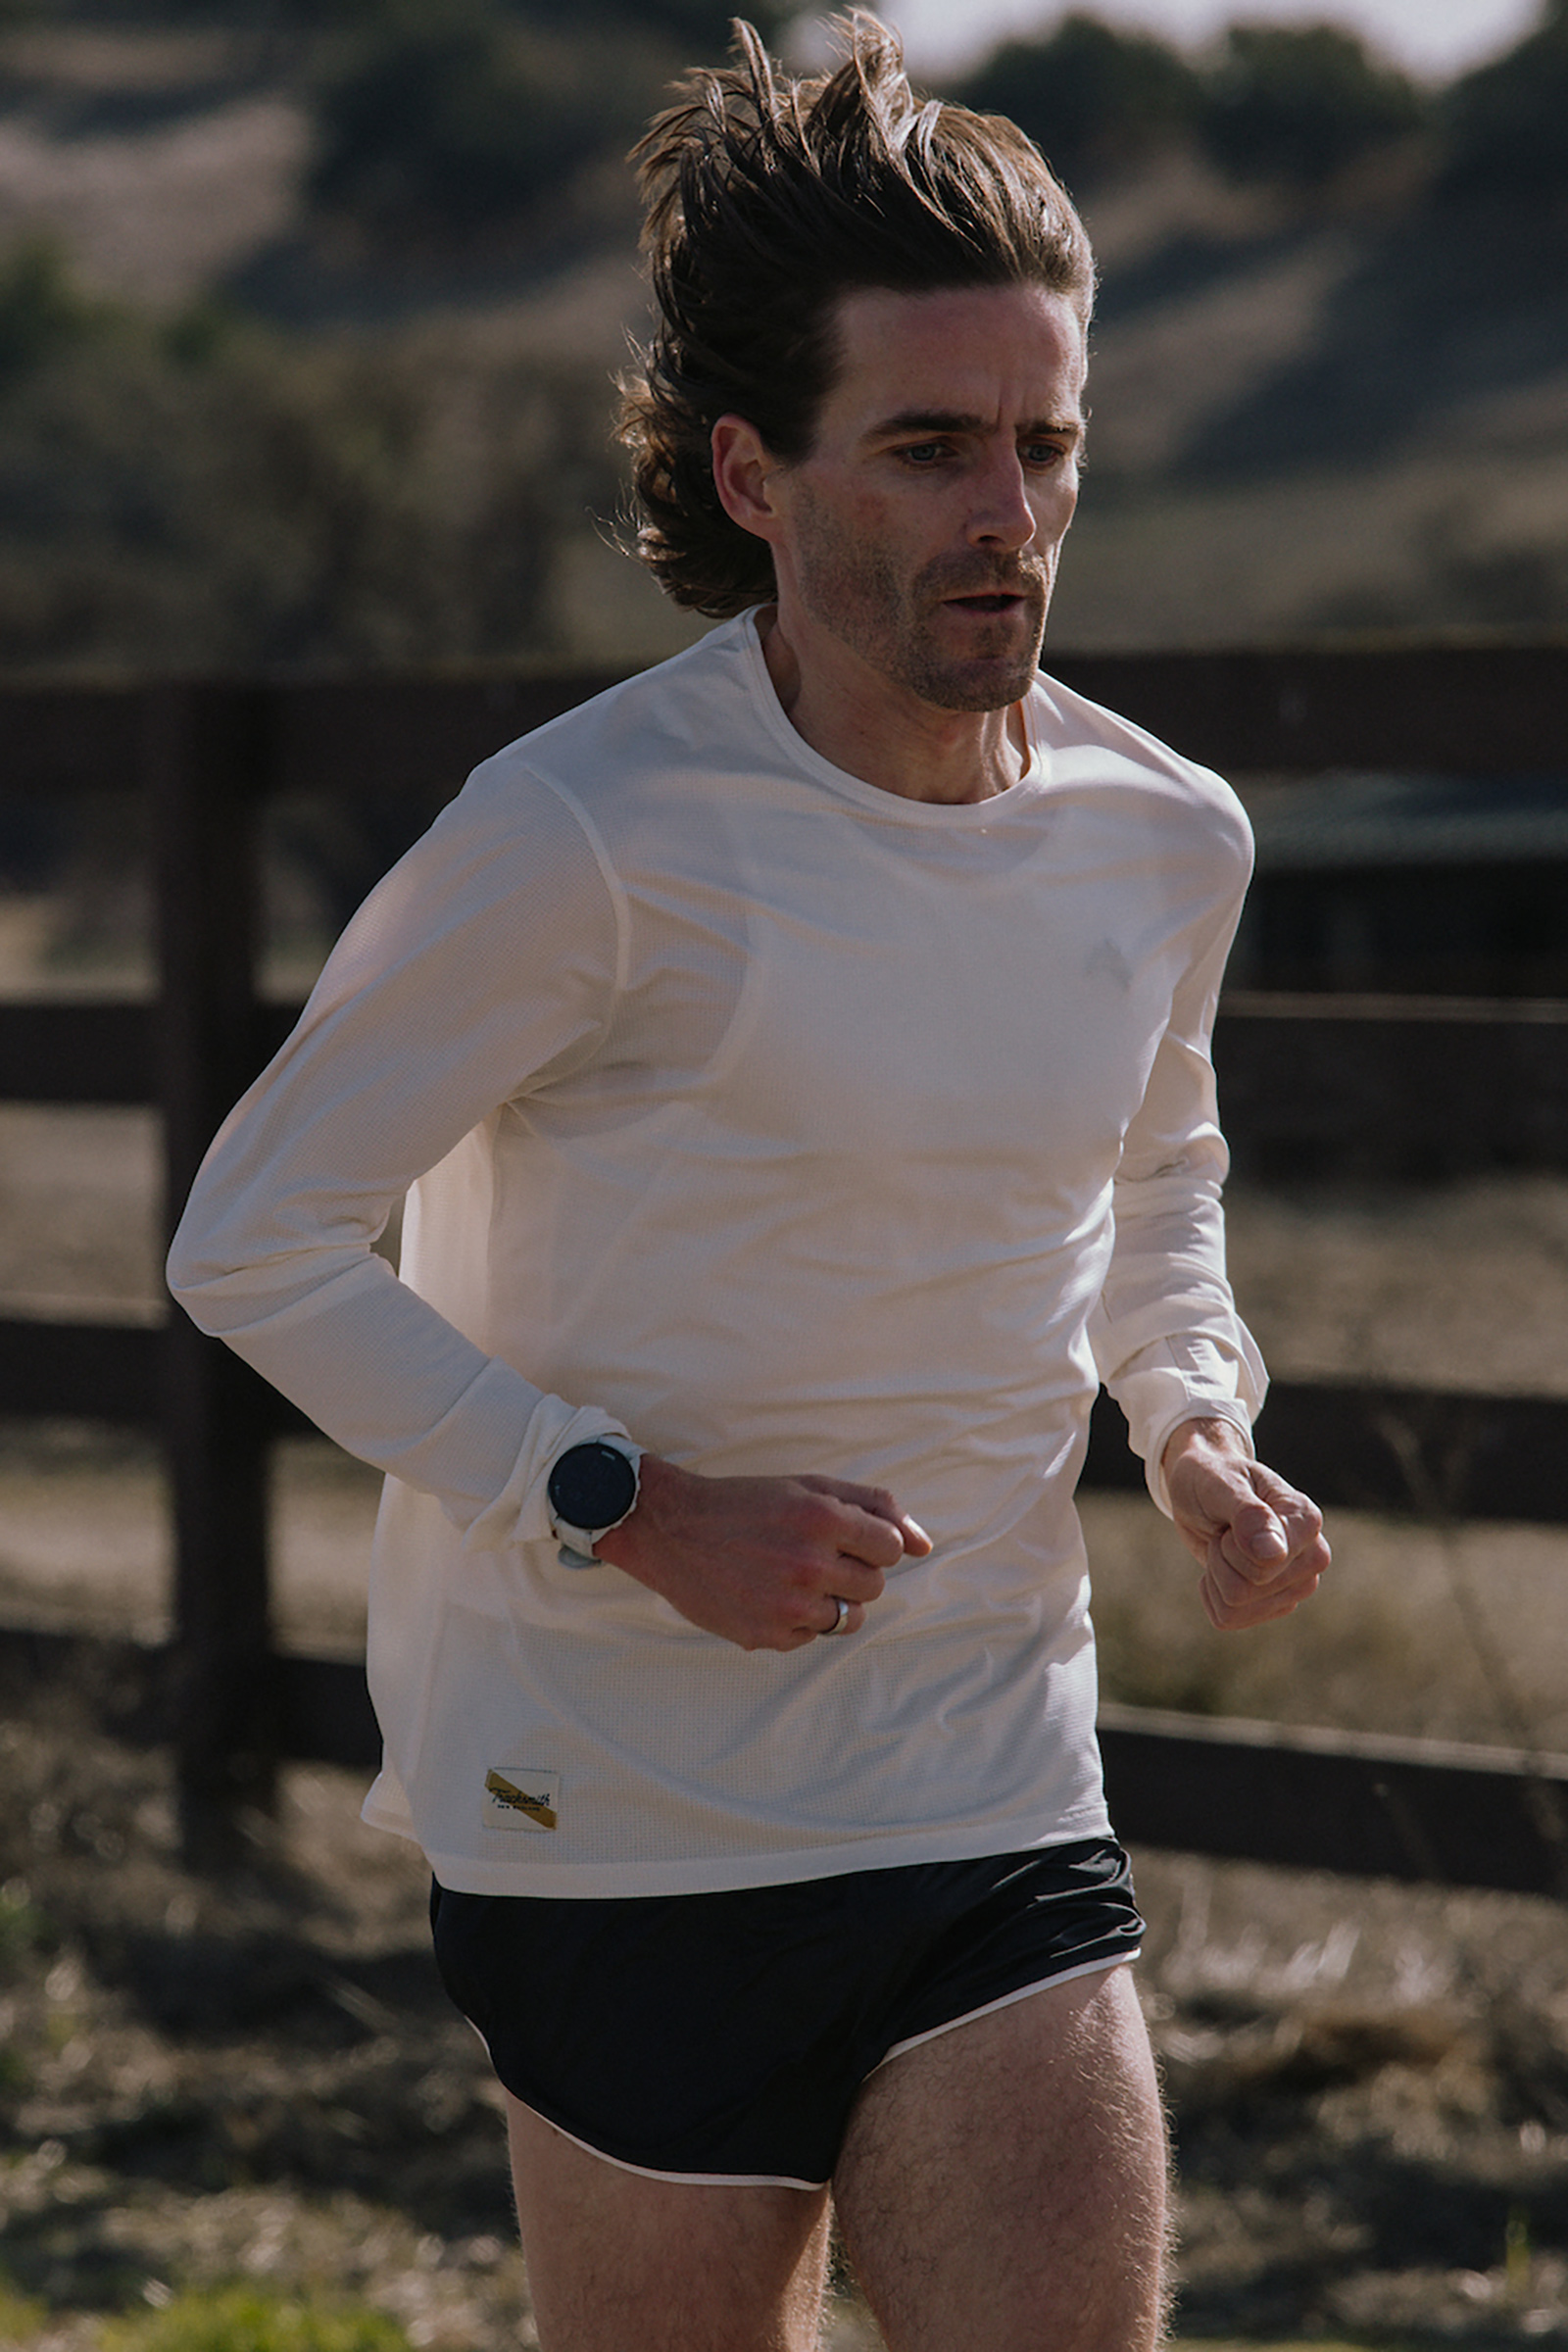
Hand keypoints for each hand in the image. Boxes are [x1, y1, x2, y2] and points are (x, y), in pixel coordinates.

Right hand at [595, 1455, 932, 1651]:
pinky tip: (769, 1594)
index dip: (871, 1543)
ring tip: (794, 1577)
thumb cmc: (747, 1503)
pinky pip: (812, 1636)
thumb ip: (875, 1507)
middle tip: (811, 1555)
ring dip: (831, 1599)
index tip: (843, 1538)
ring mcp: (787, 1605)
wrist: (671, 1529)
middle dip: (853, 1570)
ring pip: (850, 1617)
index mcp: (822, 1518)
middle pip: (874, 1585)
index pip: (891, 1548)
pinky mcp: (767, 1635)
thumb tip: (925, 1546)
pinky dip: (799, 1619)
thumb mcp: (810, 1487)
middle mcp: (808, 1564)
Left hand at [1163, 1417, 1328, 1632]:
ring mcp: (1297, 1586)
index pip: (1263, 1564)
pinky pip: (1229, 1619)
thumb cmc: (1212, 1479)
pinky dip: (1212, 1594)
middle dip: (1220, 1559)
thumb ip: (1248, 1515)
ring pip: (1236, 1608)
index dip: (1230, 1545)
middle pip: (1245, 1590)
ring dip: (1216, 1576)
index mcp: (1306, 1522)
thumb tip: (1274, 1554)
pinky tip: (1223, 1567)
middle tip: (1226, 1530)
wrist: (1203, 1490)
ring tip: (1226, 1546)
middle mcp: (1312, 1558)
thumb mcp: (1220, 1484)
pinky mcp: (1276, 1605)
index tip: (1234, 1515)